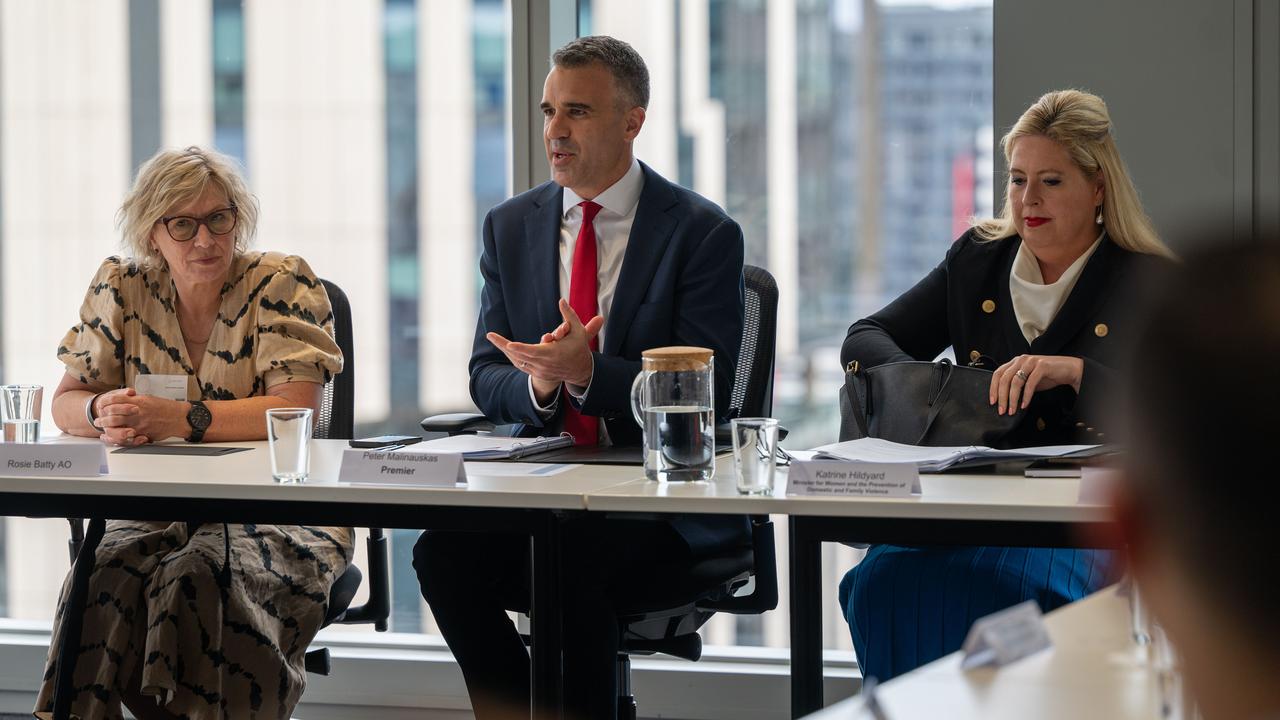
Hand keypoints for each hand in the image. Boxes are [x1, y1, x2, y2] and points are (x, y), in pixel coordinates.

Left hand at [95, 388, 186, 444]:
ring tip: (102, 428)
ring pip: (117, 426)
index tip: (101, 404)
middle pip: (112, 414)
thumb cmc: (166, 408)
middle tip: (98, 420)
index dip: (106, 402)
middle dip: (103, 418)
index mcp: (138, 401)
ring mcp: (139, 423)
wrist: (179, 417)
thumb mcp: (149, 399)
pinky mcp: (143, 433)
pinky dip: (117, 438)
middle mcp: (136, 412)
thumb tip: (125, 399)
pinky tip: (112, 438)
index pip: (115, 399)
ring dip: (107, 427)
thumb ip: (135, 400)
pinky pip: (126, 437)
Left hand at [487, 299, 603, 387]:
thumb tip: (561, 300)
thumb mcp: (577, 330)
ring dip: (505, 350)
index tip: (509, 345)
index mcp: (553, 354)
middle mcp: (543, 364)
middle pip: (520, 356)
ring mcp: (539, 370)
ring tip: (493, 338)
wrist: (580, 370)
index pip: (533, 351)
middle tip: (490, 335)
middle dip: (503, 345)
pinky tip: (503, 346)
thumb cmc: (578, 347)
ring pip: (517, 360)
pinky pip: (520, 364)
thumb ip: (569, 314)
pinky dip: (512, 356)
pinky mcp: (537, 374)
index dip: (520, 348)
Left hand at [989, 354, 1083, 414]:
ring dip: (1013, 399)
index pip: (998, 374)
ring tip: (1012, 410)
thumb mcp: (1027, 379)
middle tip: (1002, 410)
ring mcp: (1031, 362)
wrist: (1068, 370)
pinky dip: (1026, 396)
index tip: (992, 402)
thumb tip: (1004, 400)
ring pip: (1016, 381)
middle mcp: (1021, 360)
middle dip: (1002, 397)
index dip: (993, 388)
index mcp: (1014, 362)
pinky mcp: (1042, 366)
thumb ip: (1016, 385)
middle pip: (1005, 379)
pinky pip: (1030, 383)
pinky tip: (1025, 405)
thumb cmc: (1046, 375)